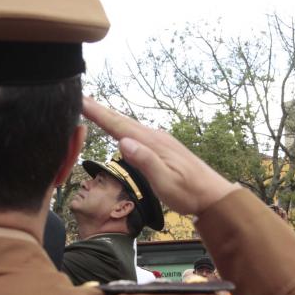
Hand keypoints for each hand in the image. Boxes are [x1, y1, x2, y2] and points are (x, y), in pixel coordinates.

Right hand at [81, 96, 237, 215]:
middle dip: (101, 110)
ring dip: (111, 117)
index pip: (120, 126)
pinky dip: (123, 127)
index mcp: (153, 143)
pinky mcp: (163, 148)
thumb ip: (145, 161)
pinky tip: (120, 129)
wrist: (213, 196)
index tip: (81, 100)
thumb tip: (123, 141)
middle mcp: (155, 137)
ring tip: (94, 109)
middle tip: (81, 98)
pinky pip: (137, 133)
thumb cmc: (189, 193)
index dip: (99, 114)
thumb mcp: (165, 181)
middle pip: (123, 121)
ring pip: (129, 126)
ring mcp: (160, 141)